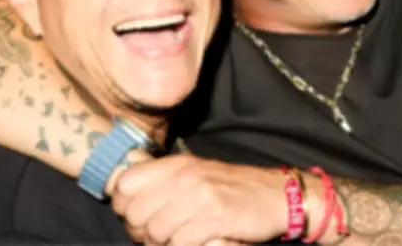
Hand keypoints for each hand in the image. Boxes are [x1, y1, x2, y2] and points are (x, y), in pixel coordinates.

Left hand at [111, 154, 286, 245]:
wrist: (277, 195)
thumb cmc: (234, 189)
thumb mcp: (197, 173)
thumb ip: (165, 181)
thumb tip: (128, 201)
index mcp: (177, 165)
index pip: (124, 184)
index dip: (124, 206)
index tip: (138, 216)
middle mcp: (184, 177)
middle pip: (135, 213)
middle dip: (141, 232)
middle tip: (156, 237)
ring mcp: (199, 197)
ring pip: (154, 232)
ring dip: (162, 244)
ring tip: (177, 241)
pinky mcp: (214, 218)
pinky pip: (179, 243)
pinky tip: (196, 243)